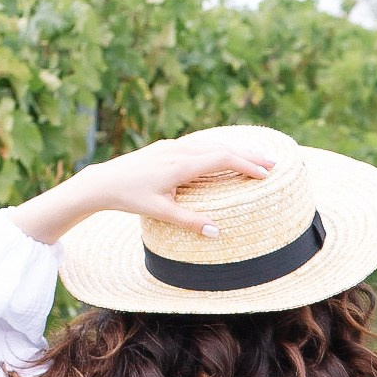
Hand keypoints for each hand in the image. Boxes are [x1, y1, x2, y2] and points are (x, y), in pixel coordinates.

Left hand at [9, 137, 275, 244]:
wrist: (103, 181)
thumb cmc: (131, 198)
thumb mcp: (161, 213)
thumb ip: (190, 222)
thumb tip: (218, 233)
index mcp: (181, 164)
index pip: (222, 158)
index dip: (246, 165)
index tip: (265, 173)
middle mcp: (179, 150)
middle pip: (221, 147)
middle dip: (248, 154)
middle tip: (273, 163)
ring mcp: (172, 146)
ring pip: (210, 143)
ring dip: (235, 150)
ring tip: (255, 157)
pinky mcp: (165, 148)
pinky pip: (198, 144)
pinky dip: (217, 148)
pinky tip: (224, 153)